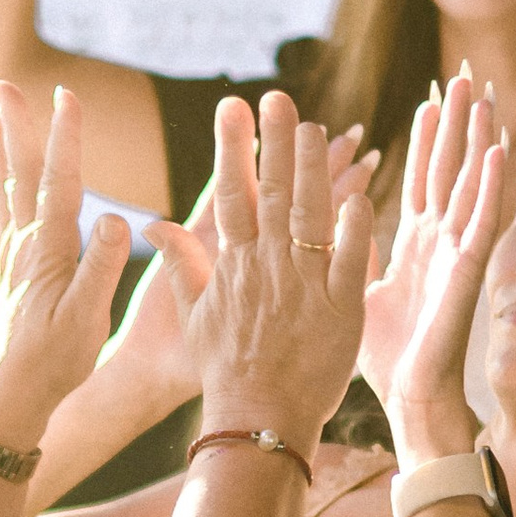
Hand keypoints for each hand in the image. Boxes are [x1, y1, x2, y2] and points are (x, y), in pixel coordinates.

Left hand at [0, 81, 130, 450]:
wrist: (13, 397)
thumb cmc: (57, 362)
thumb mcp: (89, 318)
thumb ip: (102, 267)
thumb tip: (116, 218)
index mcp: (51, 251)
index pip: (60, 182)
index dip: (64, 138)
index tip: (67, 96)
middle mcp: (25, 244)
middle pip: (18, 172)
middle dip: (14, 125)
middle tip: (2, 82)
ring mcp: (10, 255)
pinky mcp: (3, 271)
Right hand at [101, 124, 375, 421]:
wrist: (257, 418)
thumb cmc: (223, 370)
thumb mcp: (194, 315)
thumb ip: (183, 262)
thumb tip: (154, 224)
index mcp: (234, 265)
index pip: (232, 194)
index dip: (233, 148)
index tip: (233, 107)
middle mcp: (267, 267)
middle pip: (273, 193)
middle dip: (276, 142)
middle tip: (281, 98)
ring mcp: (304, 286)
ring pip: (312, 215)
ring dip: (317, 169)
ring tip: (323, 129)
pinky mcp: (340, 309)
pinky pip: (350, 260)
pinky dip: (354, 227)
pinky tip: (361, 193)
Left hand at [359, 71, 511, 456]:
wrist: (405, 399)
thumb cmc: (382, 355)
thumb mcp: (355, 292)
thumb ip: (350, 254)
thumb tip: (334, 225)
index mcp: (413, 244)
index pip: (420, 179)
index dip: (425, 141)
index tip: (427, 98)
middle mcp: (438, 243)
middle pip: (448, 170)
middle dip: (455, 125)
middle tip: (463, 77)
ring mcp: (455, 255)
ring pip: (469, 186)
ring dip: (477, 141)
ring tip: (484, 97)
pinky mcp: (465, 273)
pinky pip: (480, 222)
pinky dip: (490, 186)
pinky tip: (497, 150)